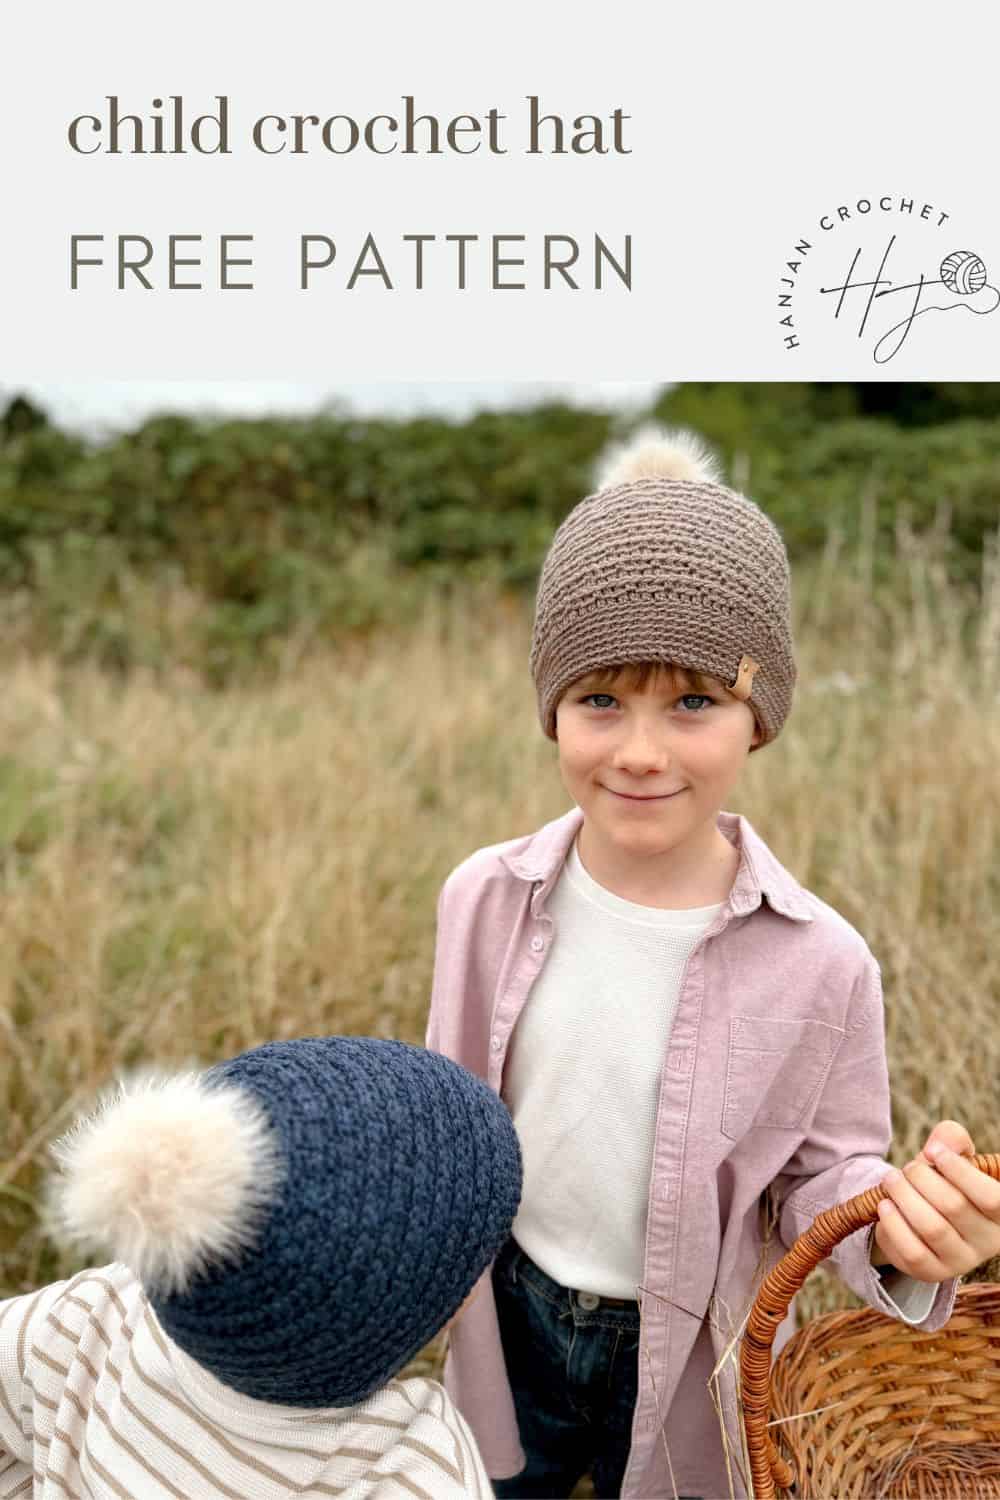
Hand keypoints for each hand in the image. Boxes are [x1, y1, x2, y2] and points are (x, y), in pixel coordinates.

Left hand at [873, 1121, 999, 1281]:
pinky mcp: (932, 1273)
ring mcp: (961, 1262)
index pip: (991, 1197)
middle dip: (922, 1178)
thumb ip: (952, 1140)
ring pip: (932, 1228)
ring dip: (904, 1196)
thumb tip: (944, 1143)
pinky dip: (893, 1223)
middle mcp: (987, 1242)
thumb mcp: (949, 1158)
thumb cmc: (940, 1181)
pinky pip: (911, 1251)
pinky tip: (885, 1205)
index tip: (933, 1151)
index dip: (959, 1170)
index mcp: (999, 1214)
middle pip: (954, 1206)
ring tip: (891, 1180)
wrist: (915, 1215)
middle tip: (908, 1167)